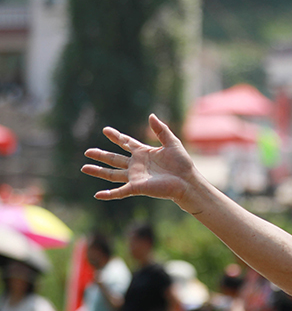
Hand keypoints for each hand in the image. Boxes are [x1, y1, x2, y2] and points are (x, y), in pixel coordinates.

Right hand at [82, 114, 204, 212]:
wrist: (187, 181)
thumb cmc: (182, 164)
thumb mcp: (172, 143)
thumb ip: (161, 130)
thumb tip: (151, 115)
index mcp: (144, 153)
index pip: (126, 143)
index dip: (116, 136)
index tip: (105, 130)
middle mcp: (137, 165)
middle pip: (114, 158)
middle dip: (101, 155)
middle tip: (87, 151)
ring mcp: (135, 176)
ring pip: (112, 174)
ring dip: (98, 171)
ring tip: (84, 167)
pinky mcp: (137, 187)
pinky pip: (120, 191)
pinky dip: (109, 194)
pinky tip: (98, 195)